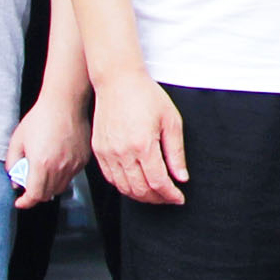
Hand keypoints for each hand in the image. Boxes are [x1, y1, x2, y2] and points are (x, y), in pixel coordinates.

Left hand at [7, 96, 88, 208]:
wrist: (64, 104)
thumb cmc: (42, 117)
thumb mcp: (18, 140)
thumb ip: (13, 162)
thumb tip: (14, 176)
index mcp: (41, 164)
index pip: (34, 195)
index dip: (26, 202)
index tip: (21, 202)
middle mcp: (60, 168)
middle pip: (48, 194)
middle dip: (36, 193)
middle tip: (28, 182)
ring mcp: (73, 165)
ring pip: (61, 187)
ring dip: (49, 186)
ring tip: (42, 170)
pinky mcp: (83, 160)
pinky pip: (71, 175)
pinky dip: (62, 175)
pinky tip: (56, 161)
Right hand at [92, 76, 187, 205]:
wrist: (118, 80)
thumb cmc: (146, 95)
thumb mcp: (171, 121)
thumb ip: (176, 152)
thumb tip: (181, 177)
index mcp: (143, 145)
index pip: (158, 182)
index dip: (170, 195)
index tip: (178, 198)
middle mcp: (122, 152)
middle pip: (140, 189)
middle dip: (157, 199)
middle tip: (169, 197)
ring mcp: (107, 152)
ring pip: (124, 187)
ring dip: (141, 196)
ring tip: (155, 193)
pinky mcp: (98, 150)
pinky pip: (110, 178)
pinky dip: (124, 186)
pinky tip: (136, 184)